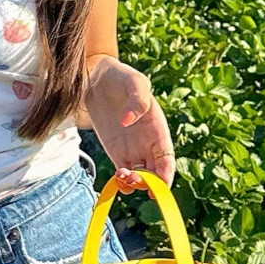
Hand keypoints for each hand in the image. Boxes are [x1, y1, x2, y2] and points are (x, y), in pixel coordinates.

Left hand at [83, 58, 173, 187]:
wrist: (97, 78)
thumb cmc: (121, 77)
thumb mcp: (134, 82)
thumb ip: (137, 99)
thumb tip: (128, 120)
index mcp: (158, 130)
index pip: (167, 159)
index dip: (166, 175)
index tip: (159, 186)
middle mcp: (148, 144)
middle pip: (155, 173)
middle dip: (148, 183)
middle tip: (132, 178)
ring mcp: (132, 150)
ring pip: (140, 178)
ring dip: (134, 185)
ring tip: (121, 176)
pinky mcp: (116, 153)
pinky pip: (123, 175)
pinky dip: (122, 183)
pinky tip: (115, 179)